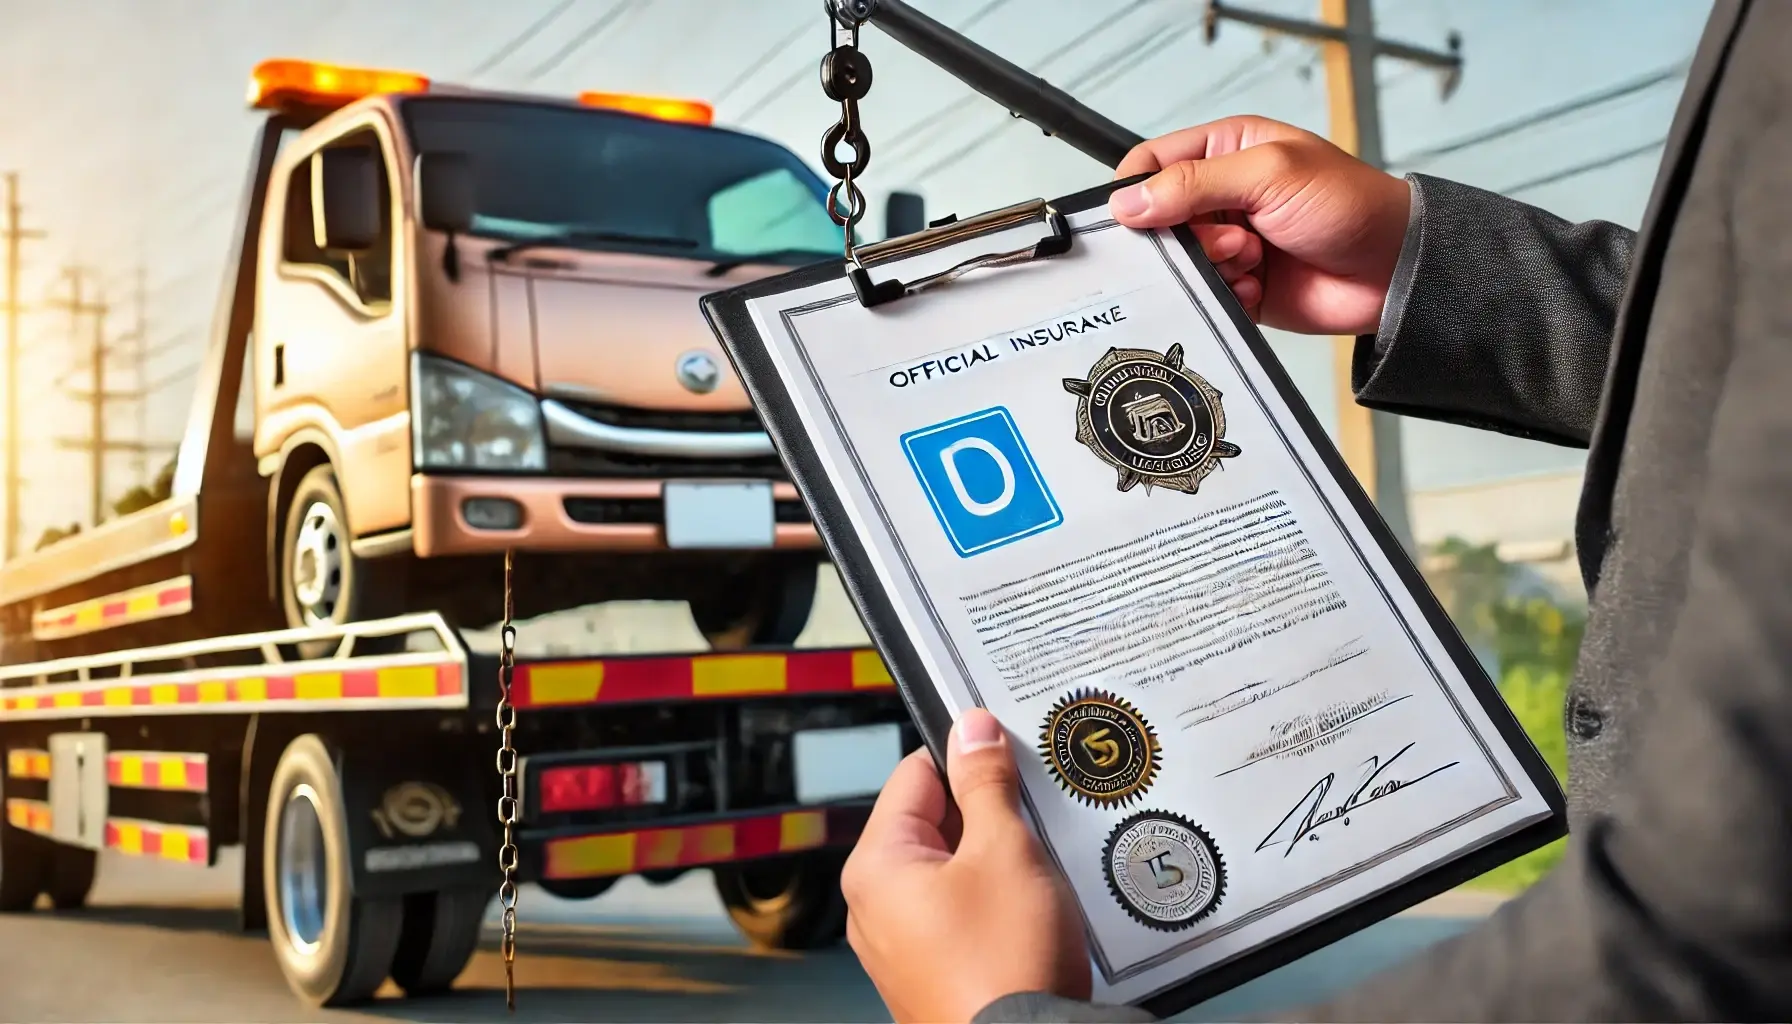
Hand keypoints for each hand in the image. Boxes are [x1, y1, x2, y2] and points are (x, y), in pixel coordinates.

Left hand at [843, 709, 1089, 1022]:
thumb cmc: (1004, 966)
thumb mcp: (1005, 851)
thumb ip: (986, 784)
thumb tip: (971, 730)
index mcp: (876, 866)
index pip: (915, 775)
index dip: (965, 755)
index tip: (1005, 749)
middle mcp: (875, 907)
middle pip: (933, 824)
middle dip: (987, 814)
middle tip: (1033, 815)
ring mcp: (901, 947)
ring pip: (953, 872)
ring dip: (997, 860)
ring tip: (1039, 866)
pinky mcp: (933, 974)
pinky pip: (961, 916)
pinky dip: (996, 903)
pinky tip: (1033, 909)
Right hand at [1109, 115, 1412, 336]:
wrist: (1394, 270)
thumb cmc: (1350, 205)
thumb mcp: (1269, 174)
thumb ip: (1194, 184)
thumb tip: (1127, 202)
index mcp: (1226, 151)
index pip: (1152, 163)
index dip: (1134, 190)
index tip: (1132, 217)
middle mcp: (1223, 196)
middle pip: (1158, 219)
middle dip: (1181, 236)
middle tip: (1225, 240)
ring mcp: (1230, 243)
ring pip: (1179, 262)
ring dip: (1211, 265)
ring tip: (1252, 260)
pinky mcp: (1240, 286)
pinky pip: (1204, 295)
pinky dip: (1226, 294)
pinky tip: (1259, 285)